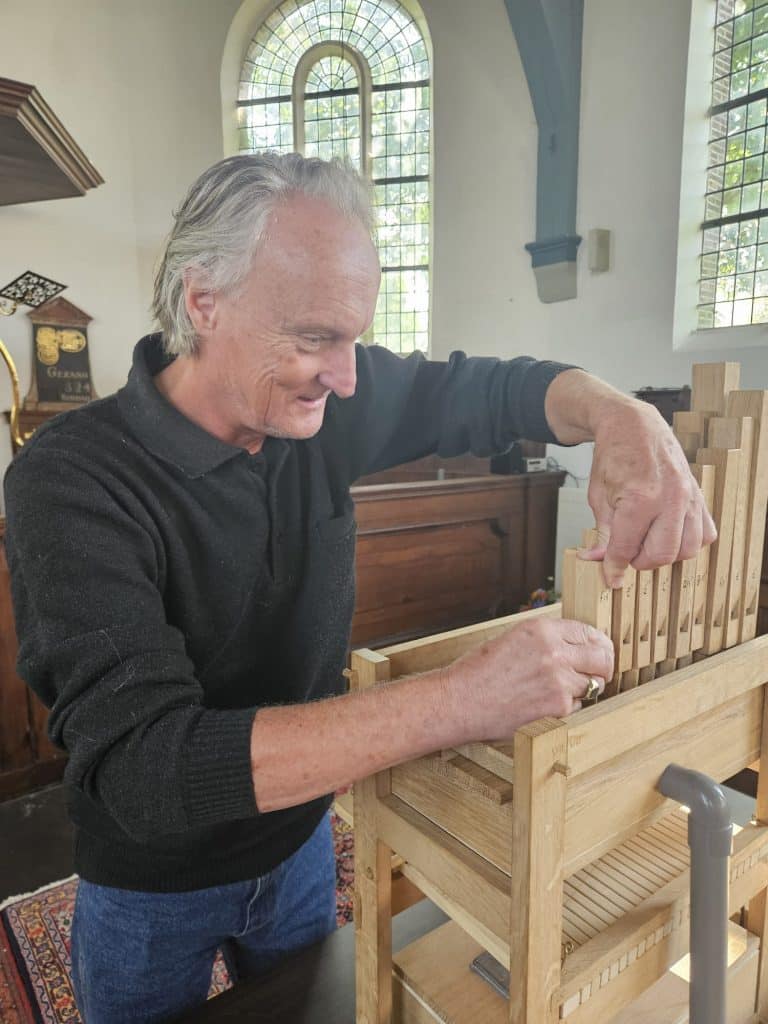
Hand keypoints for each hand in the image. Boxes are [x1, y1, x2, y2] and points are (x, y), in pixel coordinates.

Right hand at [444, 616, 613, 741]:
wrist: (460, 700)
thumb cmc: (479, 671)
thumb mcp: (513, 639)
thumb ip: (546, 639)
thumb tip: (576, 646)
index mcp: (542, 629)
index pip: (588, 632)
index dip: (597, 643)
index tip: (599, 650)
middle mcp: (555, 652)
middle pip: (602, 657)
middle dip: (604, 665)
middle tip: (600, 672)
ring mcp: (559, 681)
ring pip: (593, 684)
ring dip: (583, 688)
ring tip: (557, 691)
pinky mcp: (558, 708)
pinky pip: (578, 705)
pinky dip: (568, 706)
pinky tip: (544, 704)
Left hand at [580, 400, 716, 586]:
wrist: (634, 426)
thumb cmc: (613, 457)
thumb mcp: (598, 497)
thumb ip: (603, 533)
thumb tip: (599, 561)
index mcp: (639, 499)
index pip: (627, 549)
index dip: (614, 568)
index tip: (610, 578)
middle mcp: (669, 499)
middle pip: (660, 555)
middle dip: (639, 561)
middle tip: (626, 552)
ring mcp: (688, 497)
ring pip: (687, 550)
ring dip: (664, 554)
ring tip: (646, 542)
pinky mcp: (698, 495)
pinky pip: (705, 533)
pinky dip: (688, 542)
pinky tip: (669, 533)